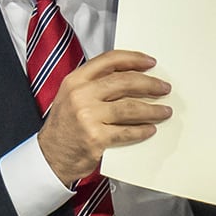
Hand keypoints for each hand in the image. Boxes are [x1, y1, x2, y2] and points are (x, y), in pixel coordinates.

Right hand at [37, 50, 171, 186]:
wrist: (51, 156)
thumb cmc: (65, 126)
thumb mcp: (71, 96)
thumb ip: (95, 84)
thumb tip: (132, 76)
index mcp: (75, 81)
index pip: (109, 60)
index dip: (133, 59)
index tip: (150, 62)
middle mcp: (80, 95)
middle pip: (124, 82)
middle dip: (150, 84)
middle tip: (164, 88)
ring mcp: (87, 116)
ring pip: (130, 107)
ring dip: (152, 110)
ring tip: (164, 111)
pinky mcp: (95, 137)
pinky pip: (127, 131)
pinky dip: (142, 130)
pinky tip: (150, 129)